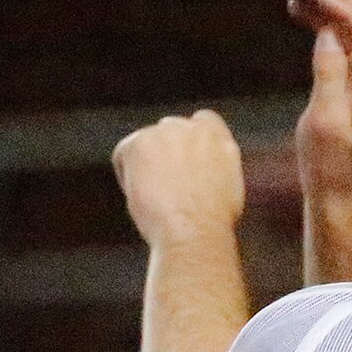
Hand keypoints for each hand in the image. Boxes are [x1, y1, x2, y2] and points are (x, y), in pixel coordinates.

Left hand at [112, 111, 245, 248]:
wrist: (194, 230)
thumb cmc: (211, 222)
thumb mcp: (228, 187)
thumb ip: (213, 167)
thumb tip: (200, 171)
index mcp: (218, 138)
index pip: (203, 121)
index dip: (191, 142)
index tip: (187, 162)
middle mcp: (191, 128)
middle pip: (170, 131)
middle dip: (166, 153)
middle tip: (169, 186)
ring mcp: (163, 133)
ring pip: (145, 144)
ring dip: (147, 164)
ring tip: (158, 197)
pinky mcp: (138, 142)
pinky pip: (123, 156)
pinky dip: (128, 176)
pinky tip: (144, 197)